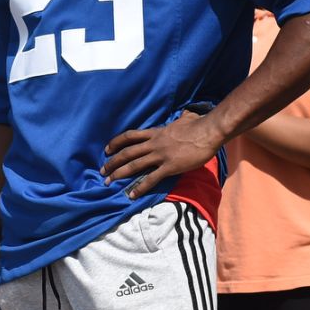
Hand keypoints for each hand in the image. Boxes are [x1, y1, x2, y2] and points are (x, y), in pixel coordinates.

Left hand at [102, 112, 220, 197]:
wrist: (207, 132)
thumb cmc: (197, 125)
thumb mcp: (183, 119)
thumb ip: (179, 119)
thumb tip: (185, 114)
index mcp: (155, 133)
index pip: (130, 136)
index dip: (116, 142)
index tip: (107, 149)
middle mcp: (153, 144)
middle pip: (127, 152)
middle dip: (113, 162)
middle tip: (102, 170)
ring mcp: (160, 155)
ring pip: (134, 165)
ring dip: (119, 174)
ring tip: (108, 182)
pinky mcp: (169, 167)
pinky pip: (151, 179)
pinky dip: (140, 188)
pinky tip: (131, 194)